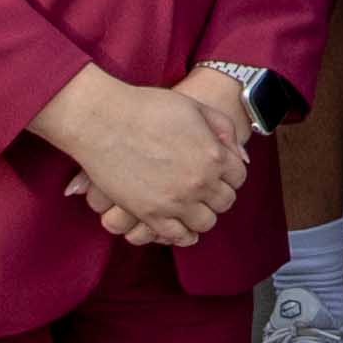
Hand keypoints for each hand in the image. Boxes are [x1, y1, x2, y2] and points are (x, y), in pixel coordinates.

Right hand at [34, 65, 248, 246]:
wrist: (102, 120)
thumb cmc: (146, 107)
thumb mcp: (193, 106)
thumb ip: (222, 128)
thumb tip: (240, 156)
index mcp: (214, 155)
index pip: (239, 177)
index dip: (230, 173)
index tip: (219, 171)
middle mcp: (199, 182)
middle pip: (225, 202)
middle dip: (218, 194)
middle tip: (205, 188)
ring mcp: (175, 201)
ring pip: (205, 223)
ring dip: (202, 214)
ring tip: (191, 205)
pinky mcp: (150, 214)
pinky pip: (177, 236)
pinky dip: (184, 234)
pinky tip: (180, 224)